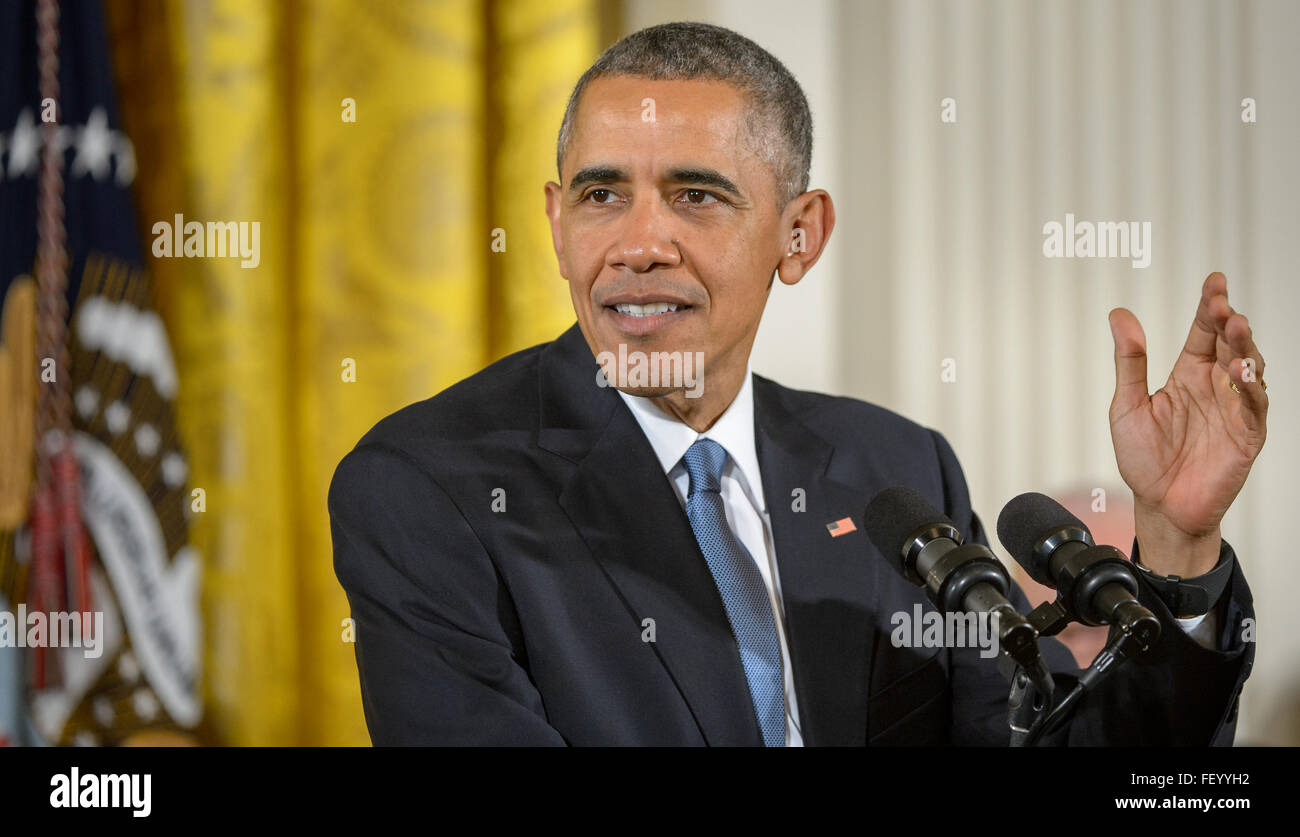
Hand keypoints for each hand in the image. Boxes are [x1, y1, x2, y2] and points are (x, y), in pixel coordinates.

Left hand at [1108, 272, 1267, 576]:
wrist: (1158, 505)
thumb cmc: (1142, 457)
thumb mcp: (1127, 404)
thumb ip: (1129, 361)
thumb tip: (1119, 314)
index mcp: (1188, 374)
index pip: (1203, 332)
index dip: (1209, 306)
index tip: (1214, 281)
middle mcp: (1215, 386)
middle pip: (1230, 344)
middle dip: (1228, 321)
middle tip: (1220, 302)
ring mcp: (1234, 409)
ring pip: (1249, 369)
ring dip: (1244, 346)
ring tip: (1234, 325)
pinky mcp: (1247, 436)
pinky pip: (1254, 407)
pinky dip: (1251, 387)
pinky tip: (1242, 370)